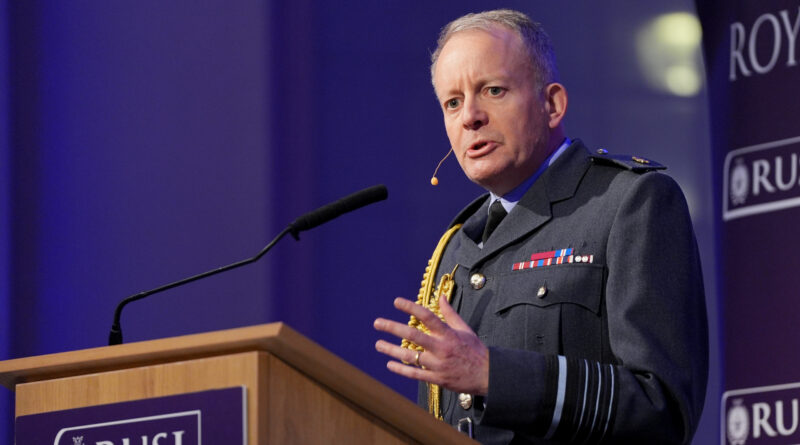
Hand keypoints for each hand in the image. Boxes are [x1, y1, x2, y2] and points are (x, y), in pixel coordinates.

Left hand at [374, 296, 488, 394]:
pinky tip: (390, 364)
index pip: (427, 316)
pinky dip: (401, 369)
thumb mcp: (465, 329)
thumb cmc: (475, 350)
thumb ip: (450, 313)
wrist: (487, 375)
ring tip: (378, 344)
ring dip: (391, 350)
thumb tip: (441, 297)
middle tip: (377, 323)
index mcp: (448, 334)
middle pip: (413, 335)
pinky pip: (415, 374)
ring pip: (410, 356)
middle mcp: (441, 348)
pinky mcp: (437, 379)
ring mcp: (438, 365)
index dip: (411, 307)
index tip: (396, 302)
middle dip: (392, 328)